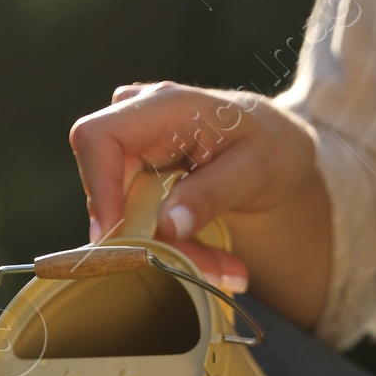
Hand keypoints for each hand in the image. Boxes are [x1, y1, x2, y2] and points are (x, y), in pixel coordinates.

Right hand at [68, 80, 332, 328]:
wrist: (277, 148)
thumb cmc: (271, 148)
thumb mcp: (254, 173)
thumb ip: (210, 196)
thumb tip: (166, 226)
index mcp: (166, 106)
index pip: (99, 137)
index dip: (97, 186)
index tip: (114, 235)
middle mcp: (139, 120)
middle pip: (109, 185)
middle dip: (147, 236)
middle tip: (200, 270)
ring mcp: (135, 146)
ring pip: (123, 210)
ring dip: (165, 247)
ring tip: (220, 267)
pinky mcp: (138, 172)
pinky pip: (137, 217)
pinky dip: (170, 243)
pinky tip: (208, 256)